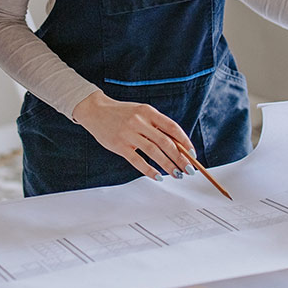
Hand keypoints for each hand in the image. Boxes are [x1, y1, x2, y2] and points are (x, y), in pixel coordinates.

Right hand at [71, 91, 195, 179]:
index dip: (185, 142)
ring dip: (168, 165)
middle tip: (189, 169)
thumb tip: (177, 145)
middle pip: (166, 142)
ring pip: (154, 152)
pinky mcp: (119, 145)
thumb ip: (156, 125)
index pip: (172, 127)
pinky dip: (149, 170)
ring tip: (177, 174)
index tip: (192, 153)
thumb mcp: (141, 112)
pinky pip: (137, 160)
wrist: (95, 110)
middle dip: (180, 158)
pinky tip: (158, 176)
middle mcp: (139, 122)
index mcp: (148, 111)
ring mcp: (129, 134)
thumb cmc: (122, 113)